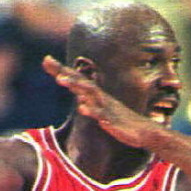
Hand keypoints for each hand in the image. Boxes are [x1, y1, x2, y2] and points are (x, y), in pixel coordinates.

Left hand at [41, 55, 155, 147]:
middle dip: (66, 72)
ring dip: (76, 86)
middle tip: (48, 61)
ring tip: (60, 80)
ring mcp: (107, 108)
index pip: (78, 79)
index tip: (46, 59)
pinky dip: (92, 111)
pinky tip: (82, 108)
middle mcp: (101, 98)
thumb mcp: (104, 111)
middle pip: (81, 81)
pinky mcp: (114, 122)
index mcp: (98, 96)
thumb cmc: (122, 122)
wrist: (144, 132)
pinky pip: (102, 116)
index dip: (62, 70)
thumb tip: (80, 100)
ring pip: (90, 94)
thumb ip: (91, 104)